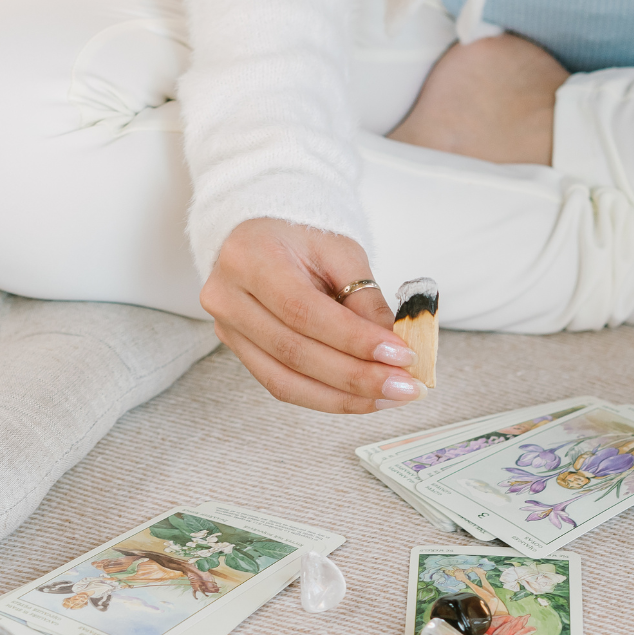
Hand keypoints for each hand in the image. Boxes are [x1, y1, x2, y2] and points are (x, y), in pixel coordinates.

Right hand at [200, 217, 424, 413]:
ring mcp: (228, 328)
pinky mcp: (239, 350)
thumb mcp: (340, 252)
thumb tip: (394, 350)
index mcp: (249, 257)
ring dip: (344, 397)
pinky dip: (326, 397)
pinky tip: (362, 398)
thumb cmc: (301, 236)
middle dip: (356, 377)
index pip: (303, 311)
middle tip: (405, 386)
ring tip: (390, 397)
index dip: (354, 340)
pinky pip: (282, 386)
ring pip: (286, 381)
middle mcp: (227, 297)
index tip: (401, 356)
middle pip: (294, 353)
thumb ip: (364, 298)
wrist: (261, 236)